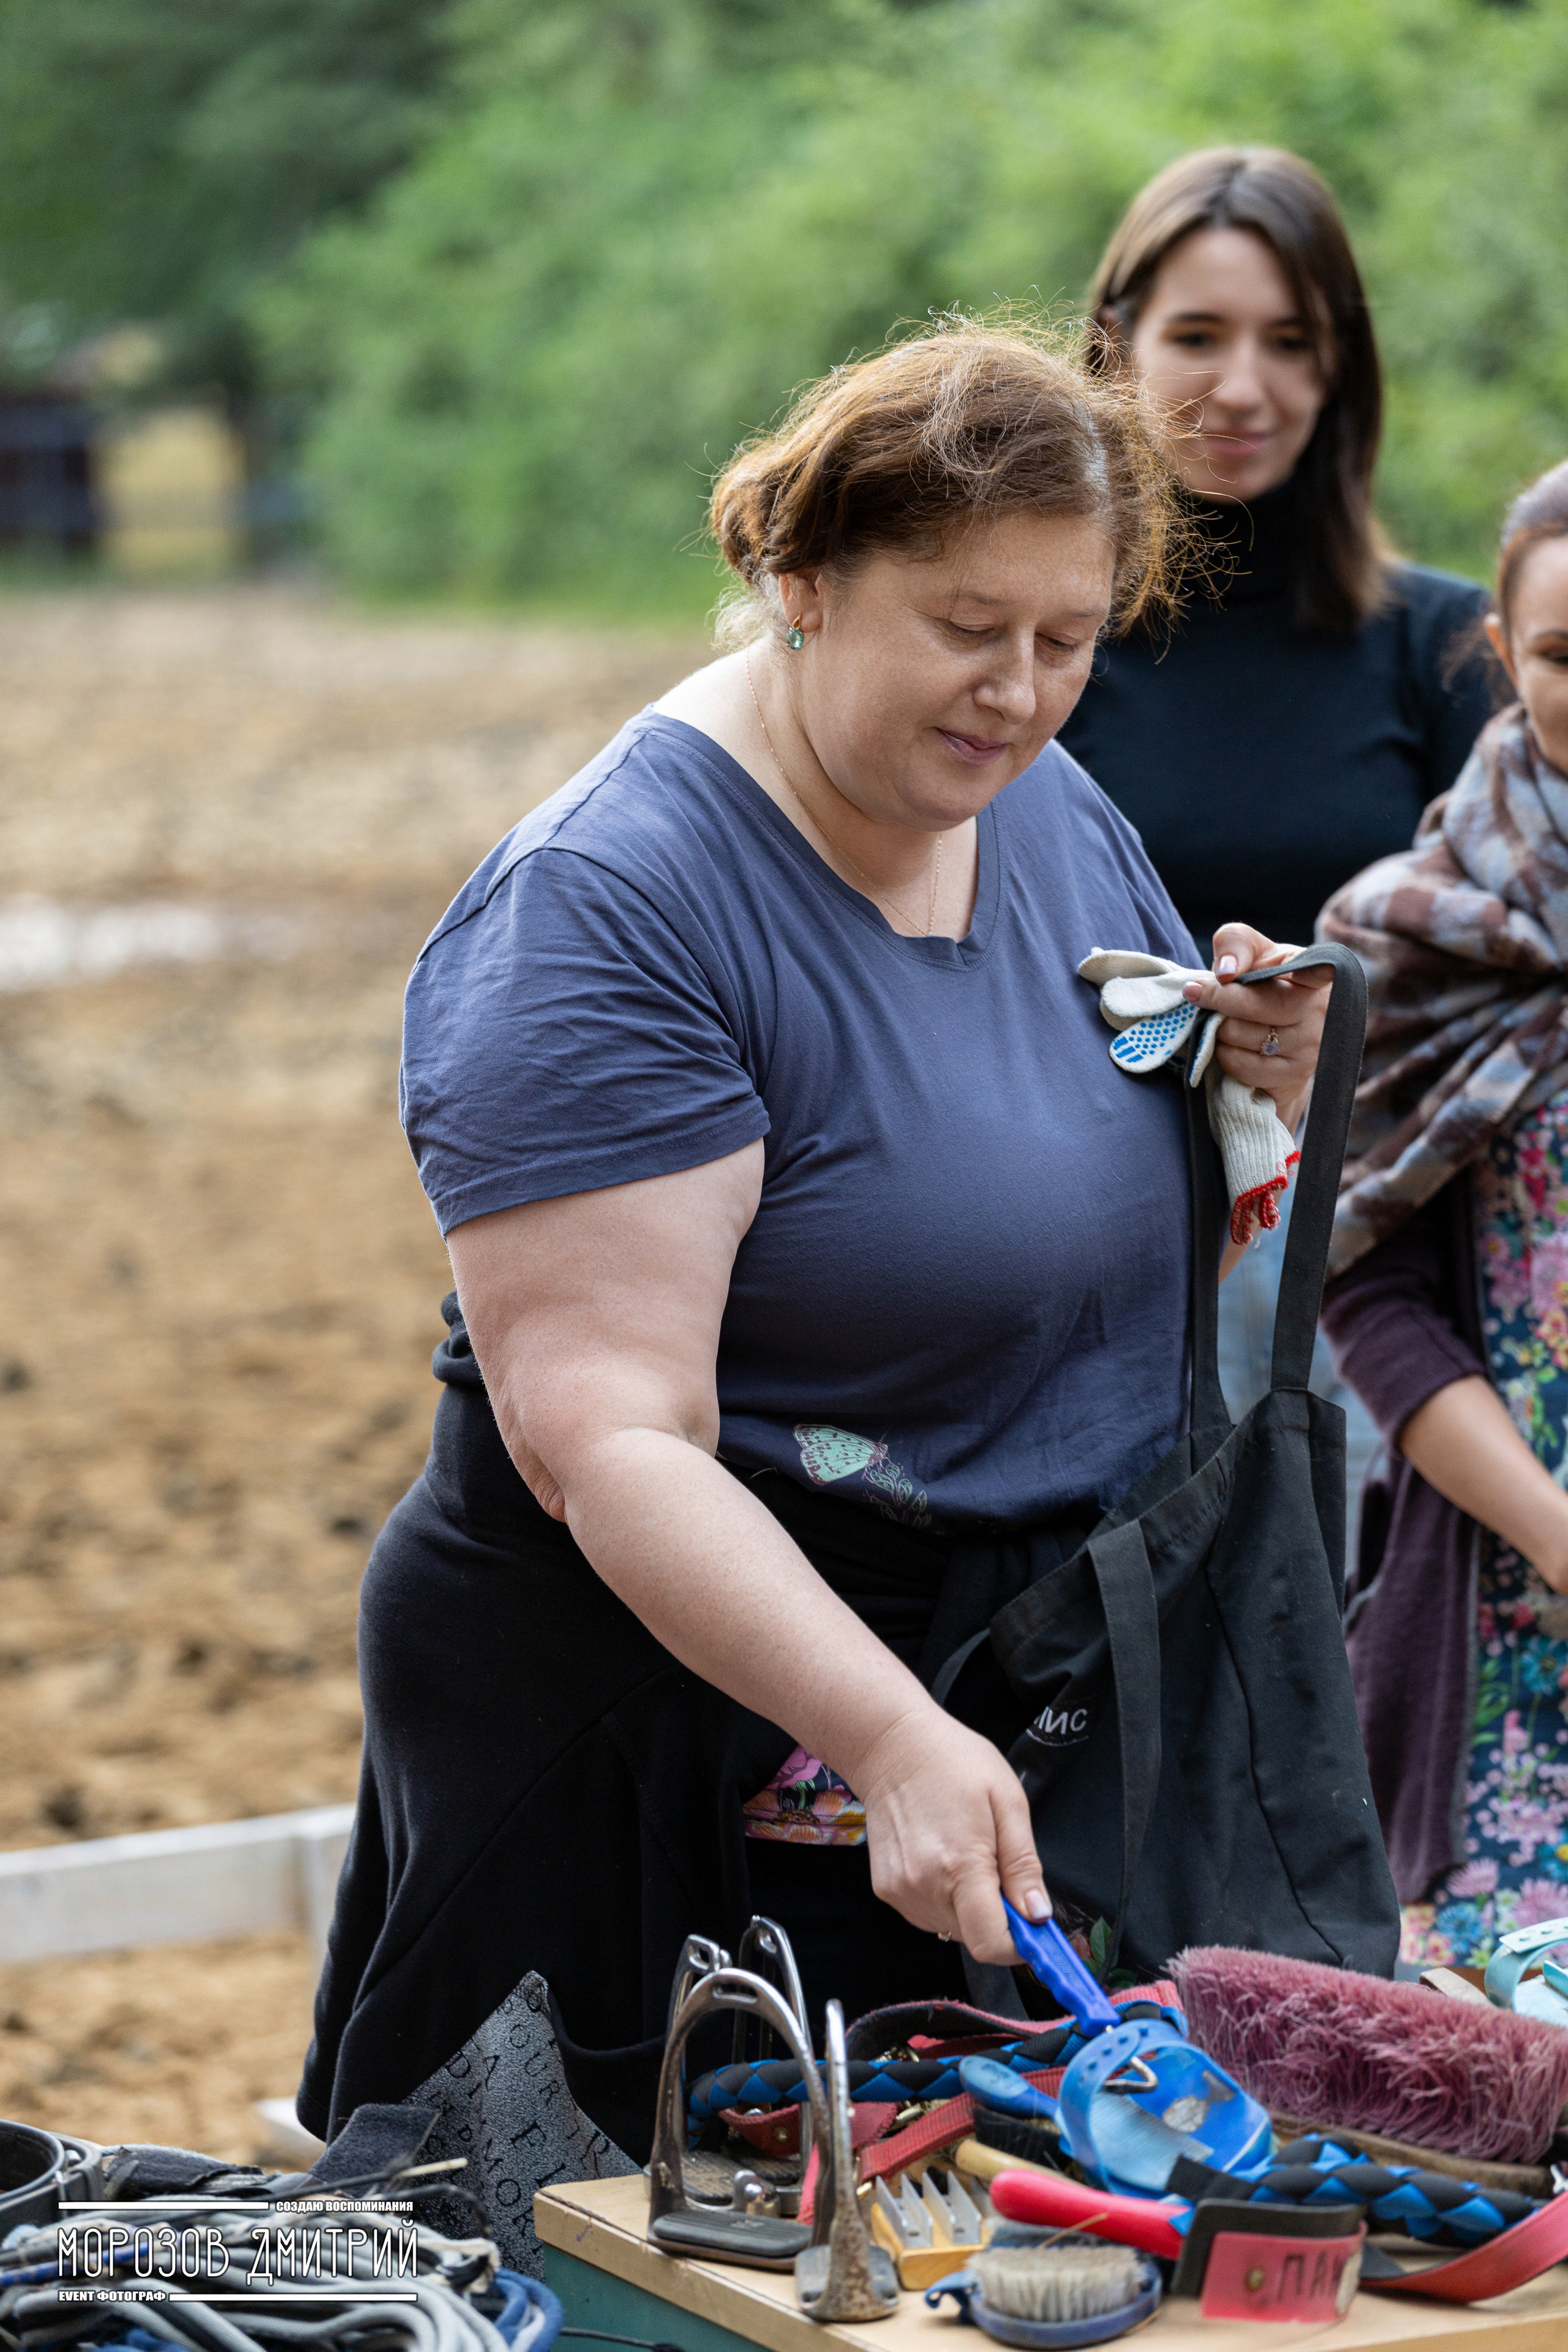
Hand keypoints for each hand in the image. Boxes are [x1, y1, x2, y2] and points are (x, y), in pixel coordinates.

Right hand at [853, 1703, 1048, 1963]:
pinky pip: (928, 1914)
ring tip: (965, 1853)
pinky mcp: (886, 1890)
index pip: (990, 1943)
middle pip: (974, 1936)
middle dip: (996, 1915)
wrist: (891, 1745)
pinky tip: (941, 1856)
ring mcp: (901, 1891)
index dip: (1019, 1945)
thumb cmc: (952, 1762)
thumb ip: (1024, 1865)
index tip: (1032, 1926)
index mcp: (960, 1865)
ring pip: (951, 1927)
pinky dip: (944, 1898)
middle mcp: (925, 1887)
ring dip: (969, 1906)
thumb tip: (1038, 1915)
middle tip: (997, 1867)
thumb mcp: (1007, 1802)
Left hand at [1181, 922, 1330, 1128]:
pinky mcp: (1294, 1077)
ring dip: (1219, 1027)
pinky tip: (1231, 1043)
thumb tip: (1226, 972)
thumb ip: (1236, 943)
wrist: (1280, 1033)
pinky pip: (1240, 1065)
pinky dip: (1224, 1053)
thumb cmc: (1265, 981)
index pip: (1320, 971)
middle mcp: (1320, 1011)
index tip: (1273, 973)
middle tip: (1196, 992)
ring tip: (1222, 1020)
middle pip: (1254, 1005)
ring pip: (1242, 1036)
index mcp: (1316, 973)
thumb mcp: (1253, 951)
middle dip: (1218, 999)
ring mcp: (1311, 1047)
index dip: (1310, 971)